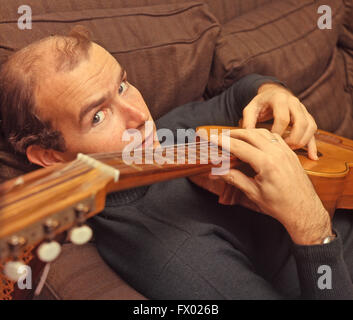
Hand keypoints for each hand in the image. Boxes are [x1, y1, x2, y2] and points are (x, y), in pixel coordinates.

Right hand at [209, 128, 332, 244]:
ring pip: (263, 132)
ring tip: (236, 136)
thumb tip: (216, 173)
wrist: (304, 210)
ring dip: (248, 132)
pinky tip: (255, 140)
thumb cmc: (280, 205)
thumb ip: (234, 178)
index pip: (239, 146)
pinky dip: (262, 135)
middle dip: (234, 133)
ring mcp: (286, 152)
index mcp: (266, 164)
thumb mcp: (254, 193)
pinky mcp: (291, 153)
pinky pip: (275, 137)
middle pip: (250, 134)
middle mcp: (277, 153)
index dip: (224, 142)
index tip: (213, 139)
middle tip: (221, 136)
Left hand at [242, 83, 317, 160]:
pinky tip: (312, 156)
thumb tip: (246, 136)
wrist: (272, 94)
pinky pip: (313, 130)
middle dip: (292, 139)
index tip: (269, 143)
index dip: (277, 133)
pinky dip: (313, 144)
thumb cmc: (260, 104)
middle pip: (301, 123)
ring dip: (302, 141)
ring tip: (290, 150)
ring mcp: (303, 109)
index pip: (283, 119)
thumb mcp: (251, 109)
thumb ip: (248, 121)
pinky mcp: (308, 116)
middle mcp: (294, 102)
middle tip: (282, 148)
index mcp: (279, 99)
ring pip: (310, 126)